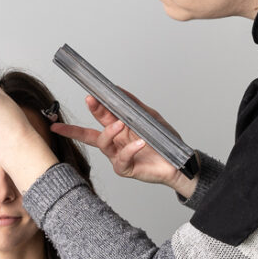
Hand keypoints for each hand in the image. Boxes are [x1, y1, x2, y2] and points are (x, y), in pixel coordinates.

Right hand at [51, 92, 195, 194]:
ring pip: (103, 144)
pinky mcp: (125, 169)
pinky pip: (122, 159)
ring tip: (120, 124)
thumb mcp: (150, 117)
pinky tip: (140, 143)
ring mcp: (118, 156)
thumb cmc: (164, 142)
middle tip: (87, 106)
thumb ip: (134, 105)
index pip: (101, 117)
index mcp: (118, 130)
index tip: (89, 97)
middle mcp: (115, 143)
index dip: (94, 107)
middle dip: (78, 126)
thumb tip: (118, 89)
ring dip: (109, 132)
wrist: (178, 162)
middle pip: (90, 135)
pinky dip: (130, 149)